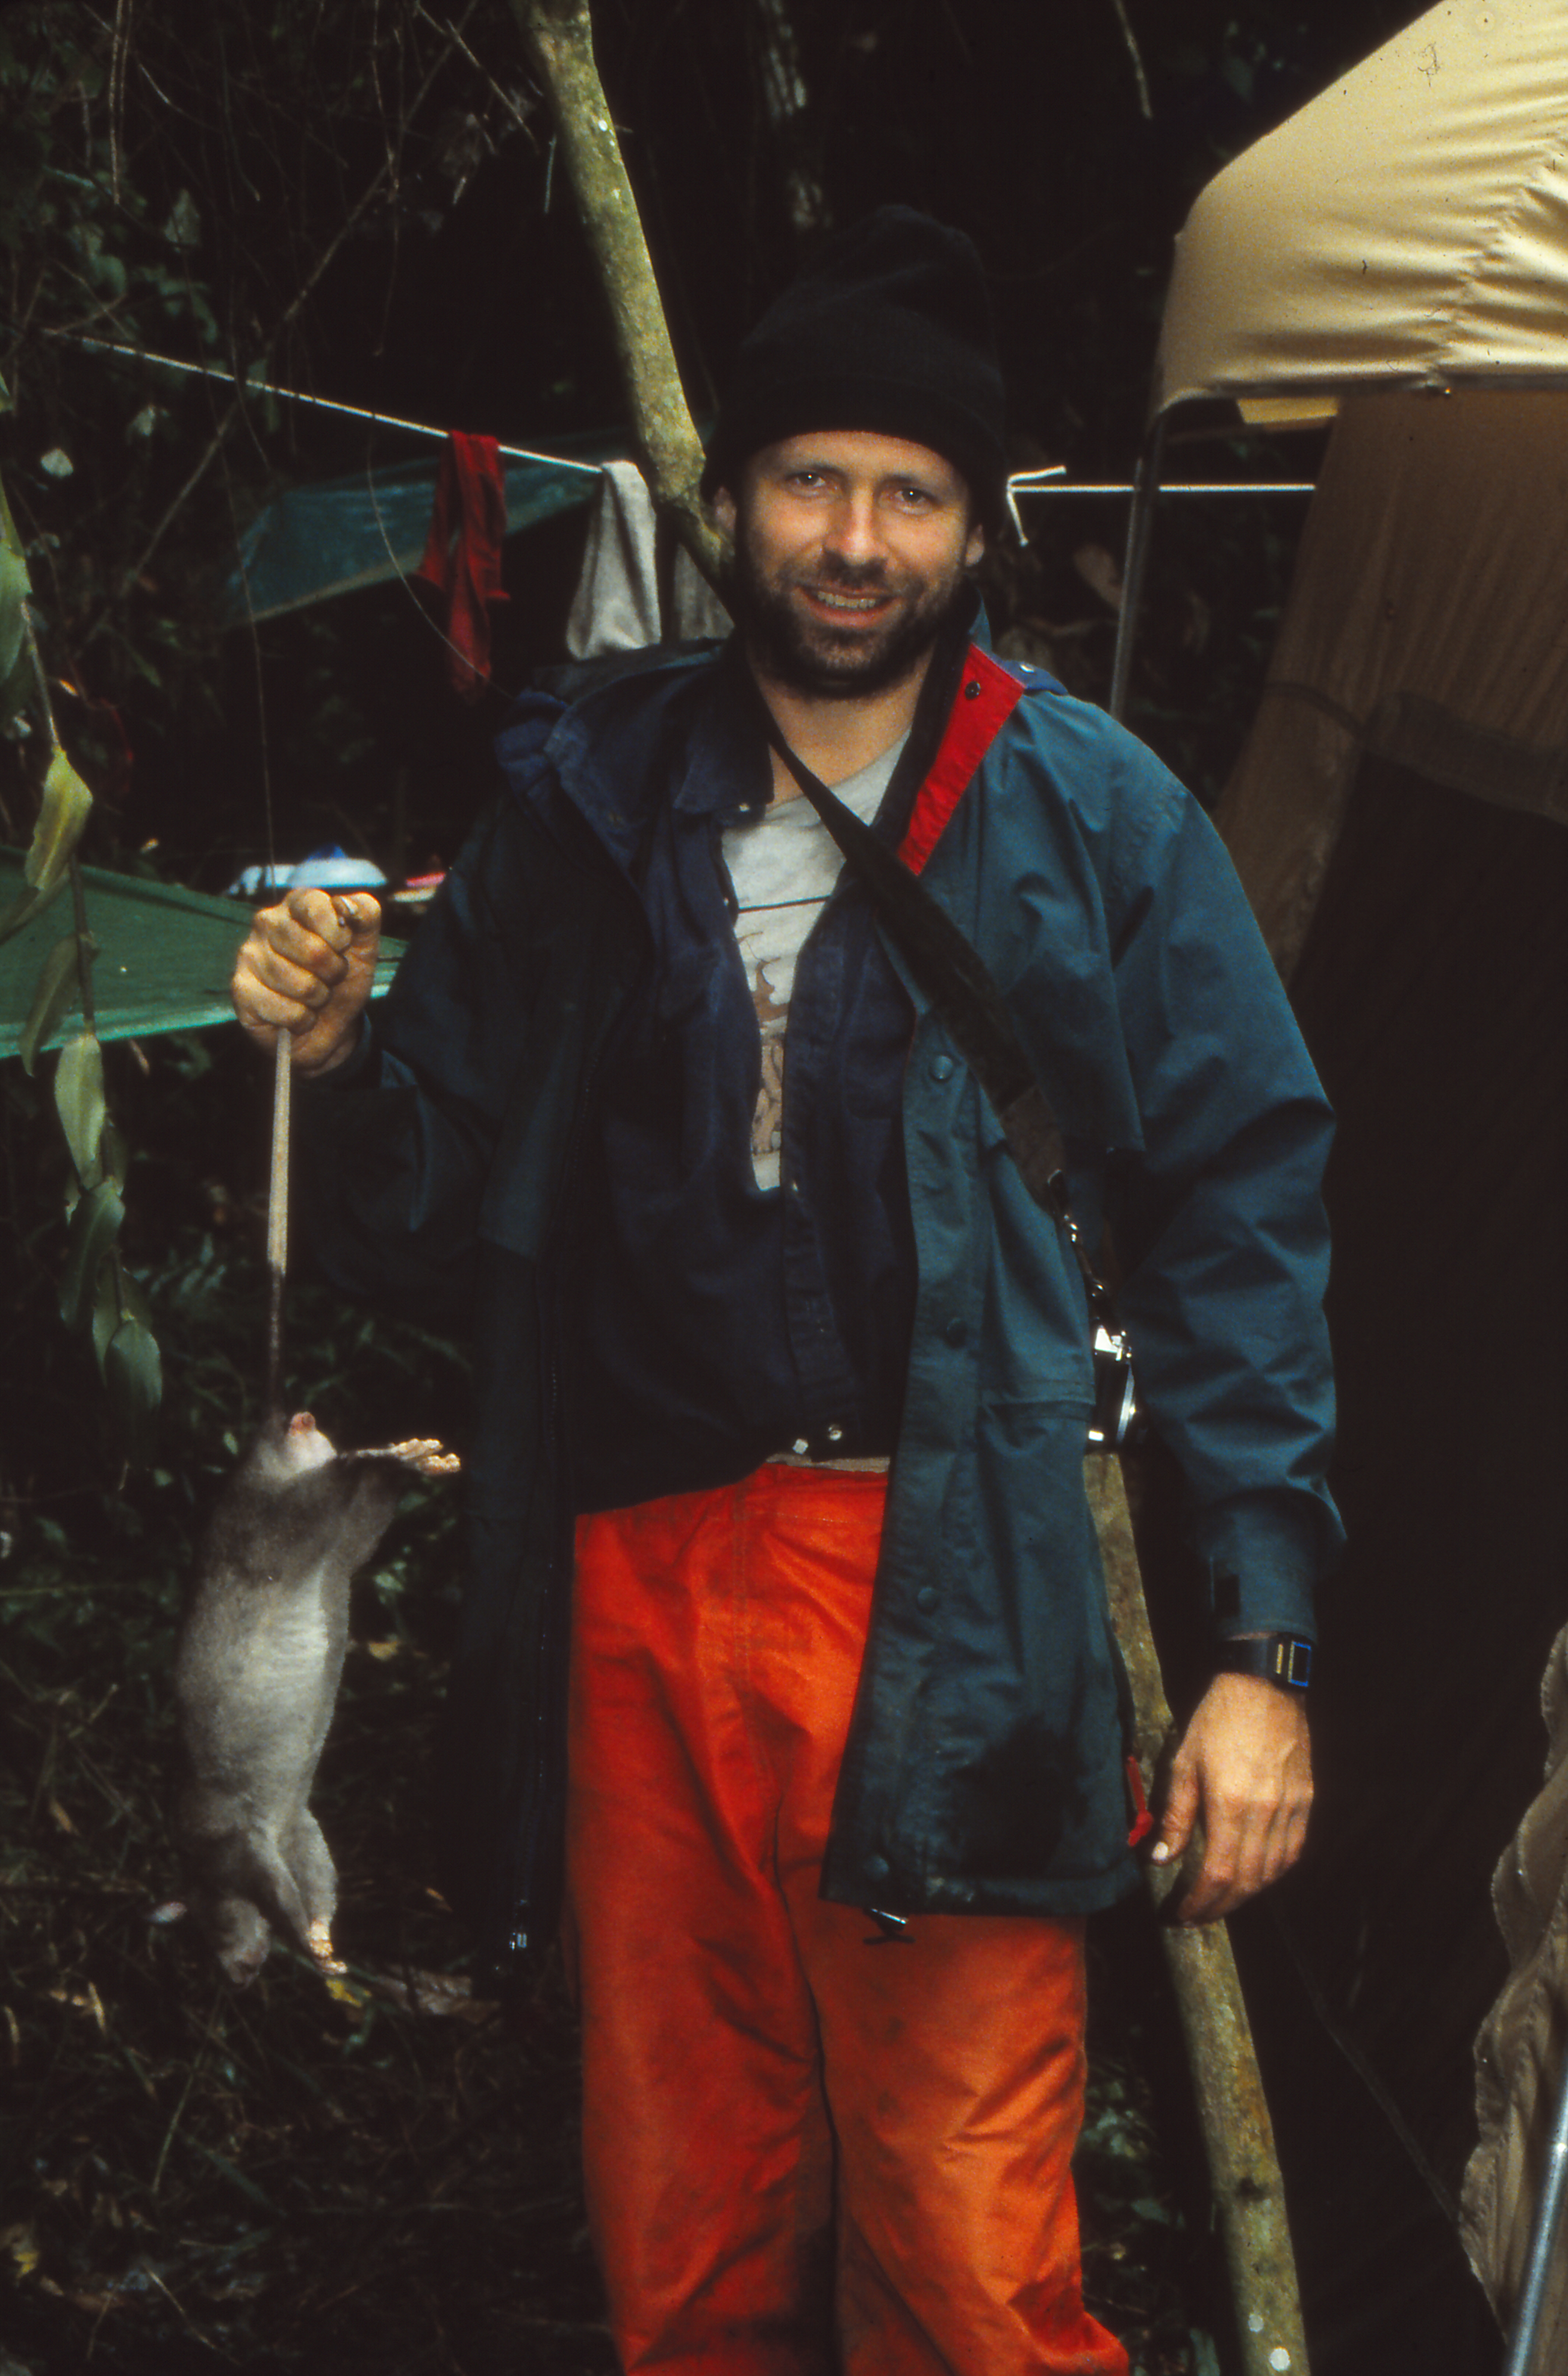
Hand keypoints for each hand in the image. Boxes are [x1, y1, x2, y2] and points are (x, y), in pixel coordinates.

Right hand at [231, 889, 380, 1075]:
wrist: (328, 1027)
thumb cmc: (342, 979)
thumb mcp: (364, 945)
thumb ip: (365, 914)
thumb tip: (347, 906)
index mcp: (296, 904)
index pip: (317, 908)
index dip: (339, 937)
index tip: (342, 948)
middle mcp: (267, 923)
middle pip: (314, 951)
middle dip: (333, 973)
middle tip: (329, 977)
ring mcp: (250, 955)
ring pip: (302, 985)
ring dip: (318, 999)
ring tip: (312, 996)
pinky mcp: (241, 989)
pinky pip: (286, 1010)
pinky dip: (301, 1019)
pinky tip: (297, 1013)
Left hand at [1151, 1672, 1312, 1923]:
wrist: (1264, 1686)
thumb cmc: (1218, 1720)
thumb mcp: (1184, 1762)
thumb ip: (1176, 1814)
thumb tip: (1162, 1858)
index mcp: (1230, 1804)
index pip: (1218, 1874)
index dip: (1201, 1903)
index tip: (1183, 1914)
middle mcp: (1265, 1813)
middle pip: (1247, 1881)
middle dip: (1222, 1906)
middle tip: (1200, 1915)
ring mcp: (1290, 1808)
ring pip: (1273, 1872)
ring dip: (1248, 1894)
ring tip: (1223, 1900)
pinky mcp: (1306, 1800)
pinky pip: (1293, 1850)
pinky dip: (1275, 1871)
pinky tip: (1257, 1875)